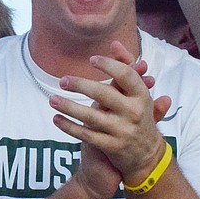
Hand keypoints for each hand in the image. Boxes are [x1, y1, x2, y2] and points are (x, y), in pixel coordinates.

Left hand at [50, 41, 171, 190]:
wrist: (147, 156)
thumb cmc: (138, 117)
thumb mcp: (138, 95)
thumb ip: (127, 69)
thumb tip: (114, 43)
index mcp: (142, 96)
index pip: (126, 75)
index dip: (109, 65)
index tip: (91, 59)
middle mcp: (134, 112)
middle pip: (104, 94)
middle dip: (81, 85)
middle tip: (63, 80)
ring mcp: (123, 130)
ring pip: (91, 116)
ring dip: (69, 107)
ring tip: (52, 99)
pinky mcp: (112, 146)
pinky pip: (86, 135)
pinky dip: (69, 127)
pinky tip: (56, 119)